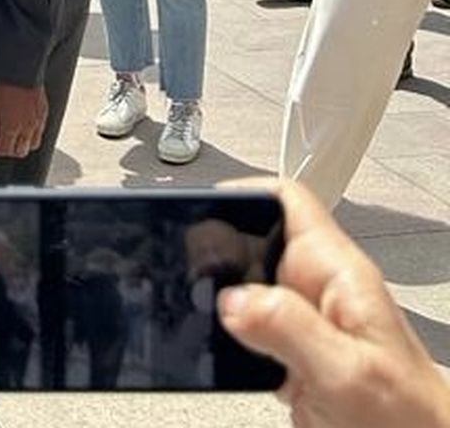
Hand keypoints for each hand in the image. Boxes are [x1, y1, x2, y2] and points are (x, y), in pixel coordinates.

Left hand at [0, 79, 46, 158]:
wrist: (22, 70)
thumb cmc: (3, 85)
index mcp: (11, 128)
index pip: (5, 150)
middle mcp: (27, 129)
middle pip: (20, 152)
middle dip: (9, 151)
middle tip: (1, 144)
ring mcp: (38, 122)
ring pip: (33, 145)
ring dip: (22, 146)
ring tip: (13, 138)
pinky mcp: (44, 114)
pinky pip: (40, 133)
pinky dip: (32, 136)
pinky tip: (25, 129)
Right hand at [218, 181, 449, 427]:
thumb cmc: (409, 420)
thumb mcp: (347, 372)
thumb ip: (287, 327)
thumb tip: (229, 297)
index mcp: (339, 274)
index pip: (288, 201)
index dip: (242, 195)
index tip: (199, 213)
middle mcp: (319, 290)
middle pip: (254, 241)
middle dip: (217, 255)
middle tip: (191, 278)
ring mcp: (304, 322)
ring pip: (244, 286)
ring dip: (217, 301)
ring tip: (200, 319)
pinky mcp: (291, 354)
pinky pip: (246, 327)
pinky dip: (224, 336)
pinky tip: (220, 354)